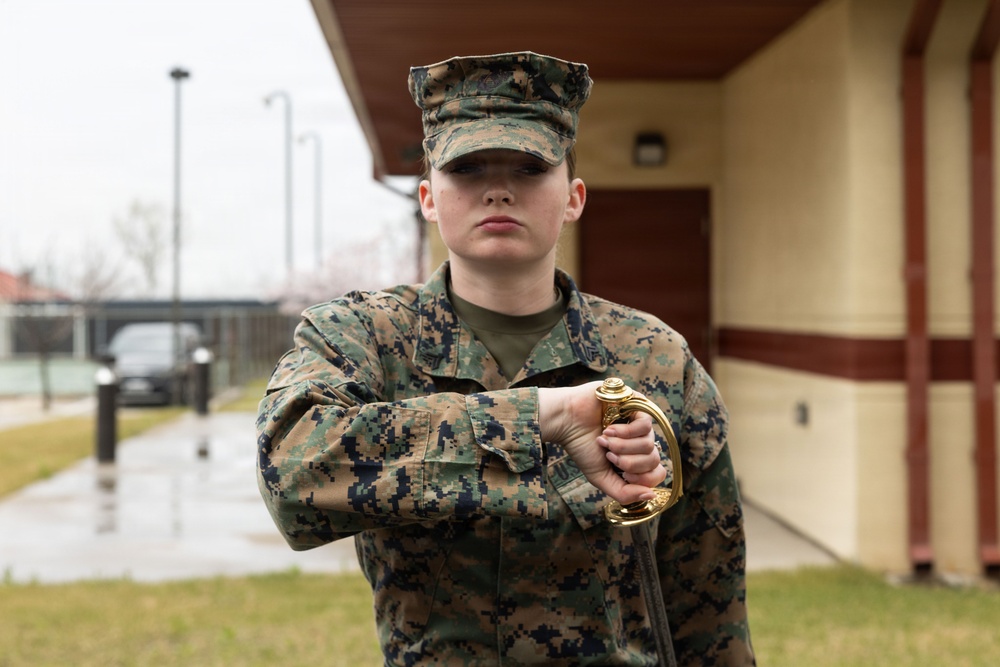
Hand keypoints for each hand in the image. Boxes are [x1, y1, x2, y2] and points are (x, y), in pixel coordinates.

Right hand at [538, 382, 666, 504]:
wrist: (566, 421)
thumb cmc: (581, 447)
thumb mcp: (601, 477)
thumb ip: (624, 493)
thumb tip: (650, 496)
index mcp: (635, 457)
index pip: (657, 473)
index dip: (642, 478)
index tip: (622, 473)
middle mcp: (641, 441)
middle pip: (653, 460)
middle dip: (628, 462)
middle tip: (608, 455)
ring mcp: (640, 423)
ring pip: (649, 444)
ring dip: (623, 446)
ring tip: (605, 439)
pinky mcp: (638, 405)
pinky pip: (646, 425)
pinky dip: (626, 432)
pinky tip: (609, 429)